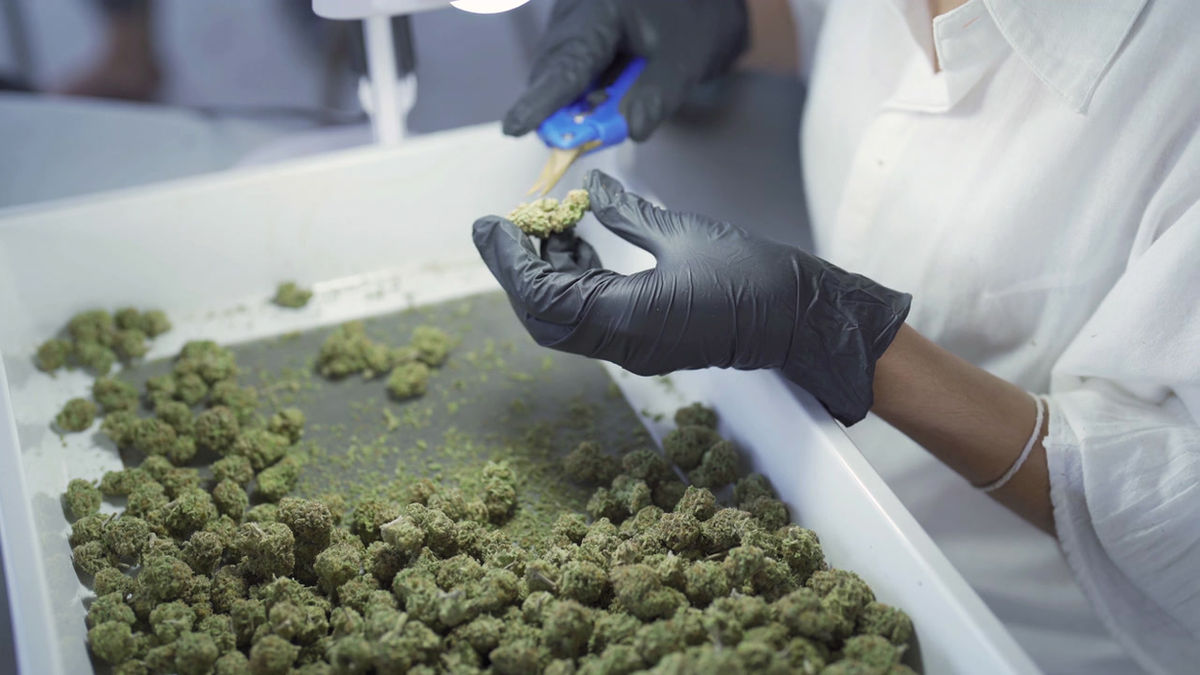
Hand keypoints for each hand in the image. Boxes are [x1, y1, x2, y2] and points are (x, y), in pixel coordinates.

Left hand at [472, 171, 911, 424]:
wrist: (798, 319)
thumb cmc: (752, 276)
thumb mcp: (682, 233)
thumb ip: (626, 213)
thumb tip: (589, 190)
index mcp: (628, 318)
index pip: (544, 297)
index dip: (509, 263)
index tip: (490, 226)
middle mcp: (623, 342)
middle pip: (544, 314)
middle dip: (519, 269)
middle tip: (507, 225)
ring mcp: (632, 347)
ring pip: (563, 318)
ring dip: (545, 273)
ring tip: (548, 224)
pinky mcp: (643, 340)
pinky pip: (589, 317)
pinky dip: (572, 282)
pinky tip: (577, 244)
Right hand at [502, 0, 748, 141]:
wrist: (701, 1)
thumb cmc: (695, 20)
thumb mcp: (685, 60)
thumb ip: (657, 96)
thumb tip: (631, 132)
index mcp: (600, 10)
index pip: (566, 62)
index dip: (542, 101)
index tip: (515, 127)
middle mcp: (576, 12)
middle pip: (552, 69)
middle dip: (558, 112)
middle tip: (568, 144)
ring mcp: (571, 21)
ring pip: (558, 73)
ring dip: (574, 105)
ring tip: (602, 118)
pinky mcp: (576, 34)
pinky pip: (569, 70)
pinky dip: (582, 94)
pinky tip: (606, 100)